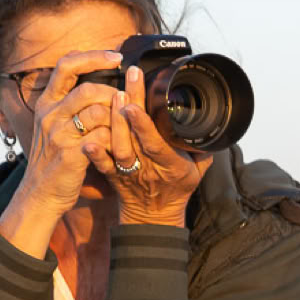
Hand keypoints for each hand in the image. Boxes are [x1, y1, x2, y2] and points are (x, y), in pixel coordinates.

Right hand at [14, 49, 123, 217]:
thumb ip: (71, 103)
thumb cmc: (53, 158)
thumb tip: (101, 81)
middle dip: (112, 94)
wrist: (40, 194)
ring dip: (116, 119)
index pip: (66, 65)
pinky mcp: (70, 154)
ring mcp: (58, 134)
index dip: (93, 57)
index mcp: (46, 103)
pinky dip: (115, 139)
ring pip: (98, 112)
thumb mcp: (53, 125)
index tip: (116, 57)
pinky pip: (102, 137)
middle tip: (124, 104)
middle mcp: (50, 115)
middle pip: (87, 89)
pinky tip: (117, 145)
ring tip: (121, 128)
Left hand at [84, 65, 213, 226]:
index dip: (144, 125)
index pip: (156, 143)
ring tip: (113, 96)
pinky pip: (103, 165)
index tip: (135, 104)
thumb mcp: (198, 170)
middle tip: (127, 81)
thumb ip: (202, 147)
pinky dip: (95, 154)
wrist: (153, 218)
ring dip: (114, 123)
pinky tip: (87, 140)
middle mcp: (148, 167)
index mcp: (171, 165)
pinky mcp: (113, 176)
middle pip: (136, 137)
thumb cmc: (177, 190)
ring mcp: (129, 172)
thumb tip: (213, 122)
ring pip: (118, 148)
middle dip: (130, 107)